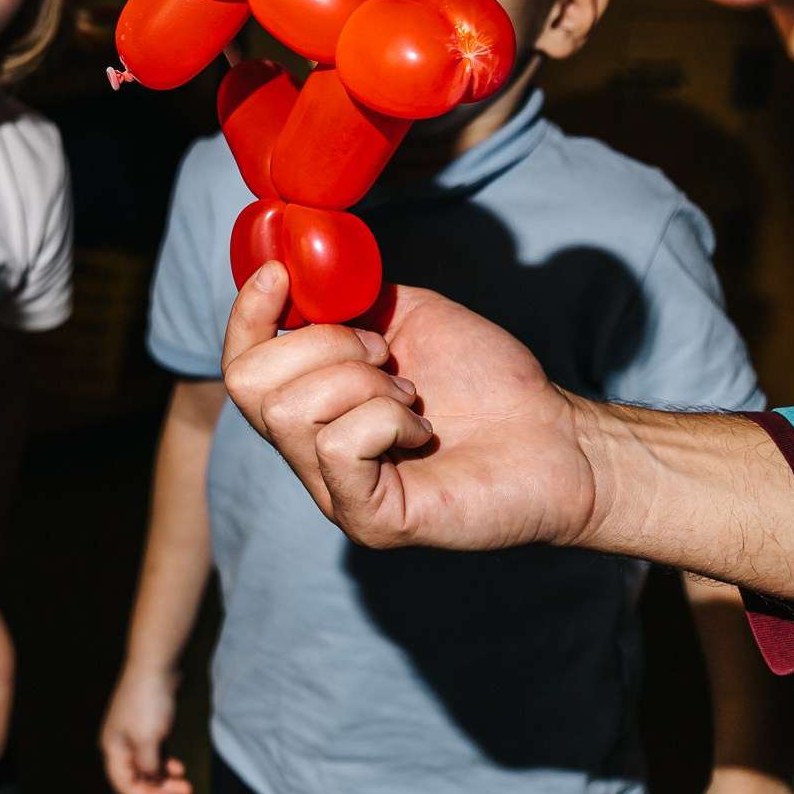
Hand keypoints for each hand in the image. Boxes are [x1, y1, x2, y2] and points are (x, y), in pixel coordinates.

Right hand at [100, 664, 191, 793]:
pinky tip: (180, 769)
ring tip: (187, 788)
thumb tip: (151, 780)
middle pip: (137, 779)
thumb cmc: (148, 703)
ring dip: (166, 781)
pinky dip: (167, 765)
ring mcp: (134, 734)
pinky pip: (156, 754)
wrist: (156, 665)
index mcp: (113, 748)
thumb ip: (148, 767)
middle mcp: (120, 744)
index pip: (124, 785)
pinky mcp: (148, 726)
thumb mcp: (147, 741)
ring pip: (149, 768)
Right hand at [220, 263, 597, 551]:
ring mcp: (331, 491)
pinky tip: (421, 432)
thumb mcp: (404, 316)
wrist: (557, 437)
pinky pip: (338, 446)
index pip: (236, 364)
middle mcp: (307, 451)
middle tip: (385, 358)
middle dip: (322, 347)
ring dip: (363, 384)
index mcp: (309, 404)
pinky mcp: (366, 518)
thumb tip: (300, 276)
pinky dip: (386, 421)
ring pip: (294, 410)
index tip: (279, 275)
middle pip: (251, 383)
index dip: (246, 315)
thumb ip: (345, 300)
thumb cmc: (487, 381)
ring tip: (411, 399)